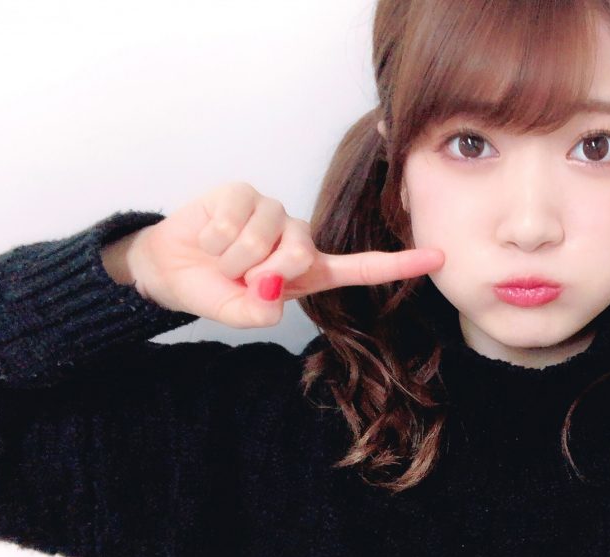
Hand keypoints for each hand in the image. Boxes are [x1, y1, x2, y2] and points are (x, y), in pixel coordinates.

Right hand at [126, 182, 443, 328]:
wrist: (170, 266)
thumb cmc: (214, 289)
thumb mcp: (236, 311)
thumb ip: (254, 311)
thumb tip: (271, 294)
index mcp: (311, 270)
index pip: (362, 267)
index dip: (399, 264)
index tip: (438, 259)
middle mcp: (300, 238)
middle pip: (300, 254)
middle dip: (261, 273)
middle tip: (240, 278)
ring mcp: (275, 212)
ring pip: (262, 238)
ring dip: (231, 258)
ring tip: (221, 258)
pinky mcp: (246, 192)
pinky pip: (235, 218)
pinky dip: (214, 237)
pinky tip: (209, 237)